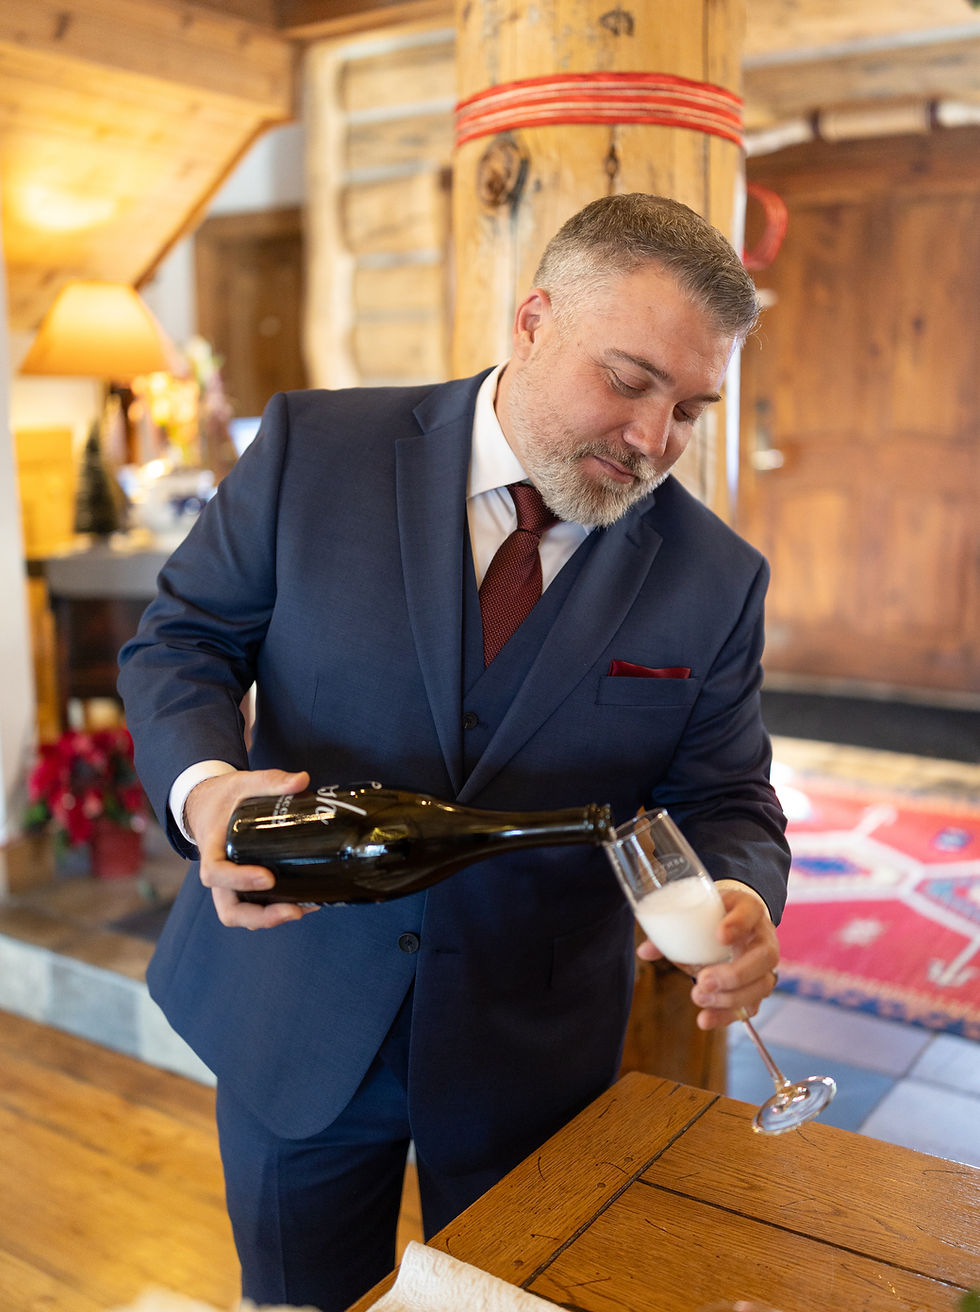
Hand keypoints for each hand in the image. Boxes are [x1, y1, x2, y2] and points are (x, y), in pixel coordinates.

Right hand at [185, 767, 318, 929]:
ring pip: (242, 914)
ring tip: (305, 908)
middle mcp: (219, 873)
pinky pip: (256, 906)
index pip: (215, 873)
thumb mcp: (243, 782)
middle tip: (293, 910)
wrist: (210, 804)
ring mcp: (231, 884)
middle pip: (229, 909)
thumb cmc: (225, 797)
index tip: (268, 877)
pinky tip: (306, 903)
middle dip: (259, 917)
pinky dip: (277, 910)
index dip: (239, 879)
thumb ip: (270, 781)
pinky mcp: (245, 886)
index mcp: (212, 848)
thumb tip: (302, 779)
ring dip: (271, 918)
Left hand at [636, 881, 780, 1029]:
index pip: (751, 911)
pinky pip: (751, 1006)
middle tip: (703, 980)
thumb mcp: (699, 910)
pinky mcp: (758, 987)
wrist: (738, 922)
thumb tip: (644, 951)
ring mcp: (765, 965)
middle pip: (764, 956)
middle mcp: (764, 937)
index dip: (738, 924)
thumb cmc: (716, 915)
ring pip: (761, 985)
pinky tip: (705, 1019)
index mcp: (749, 908)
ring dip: (729, 997)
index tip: (719, 935)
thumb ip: (674, 929)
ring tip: (698, 997)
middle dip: (734, 973)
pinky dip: (727, 1016)